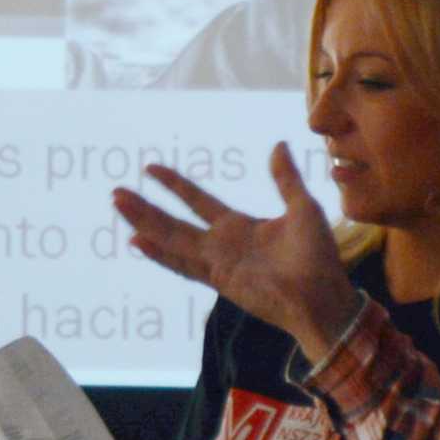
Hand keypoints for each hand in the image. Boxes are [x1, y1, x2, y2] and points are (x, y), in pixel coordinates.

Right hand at [113, 146, 359, 360]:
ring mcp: (217, 263)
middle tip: (117, 192)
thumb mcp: (303, 207)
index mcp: (239, 227)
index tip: (151, 169)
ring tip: (119, 206)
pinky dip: (160, 254)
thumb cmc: (317, 256)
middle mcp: (222, 244)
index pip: (199, 201)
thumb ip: (285, 179)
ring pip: (171, 239)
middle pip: (174, 222)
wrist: (323, 295)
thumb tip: (279, 145)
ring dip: (144, 223)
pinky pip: (184, 264)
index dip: (175, 186)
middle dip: (146, 207)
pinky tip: (138, 241)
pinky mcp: (219, 279)